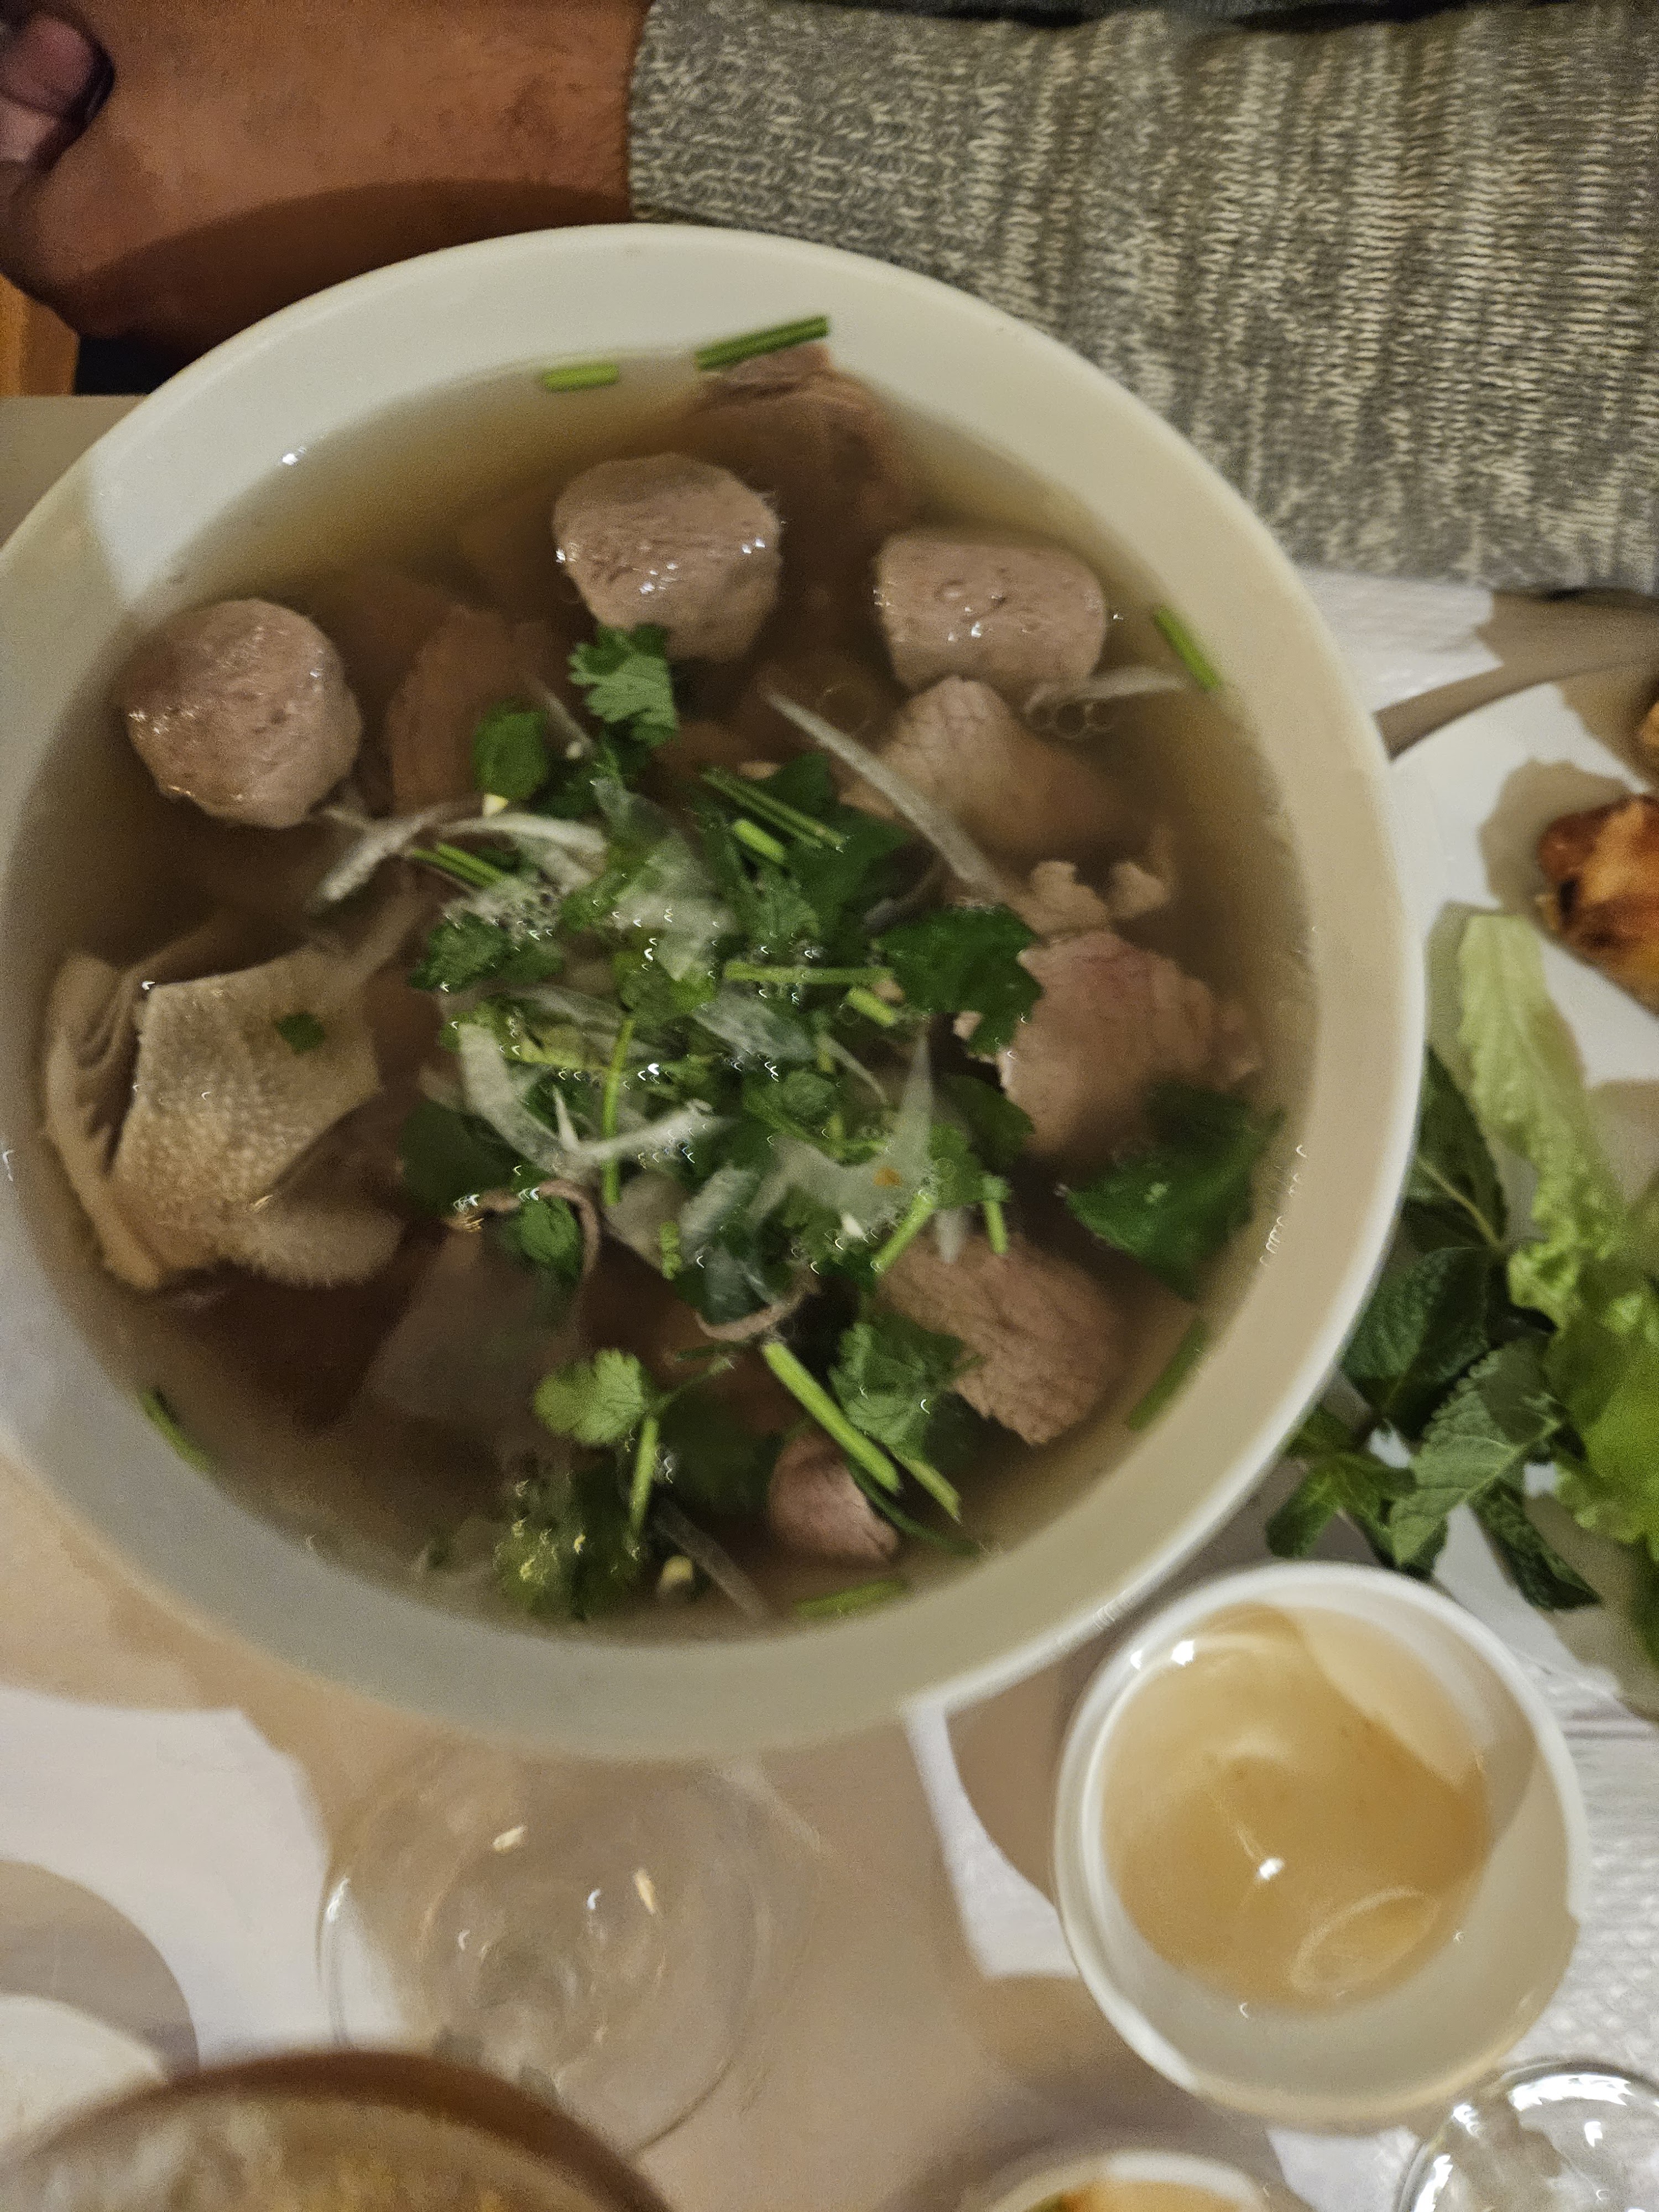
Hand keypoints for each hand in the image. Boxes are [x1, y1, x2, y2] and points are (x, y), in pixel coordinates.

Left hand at [0, 0, 646, 354]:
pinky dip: (239, 184)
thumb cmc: (350, 51)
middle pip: (78, 223)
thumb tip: (40, 31)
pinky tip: (284, 117)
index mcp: (103, 259)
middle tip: (123, 31)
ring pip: (166, 235)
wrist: (552, 133)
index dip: (9, 95)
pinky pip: (247, 253)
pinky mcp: (331, 321)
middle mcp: (170, 327)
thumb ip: (57, 16)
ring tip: (214, 63)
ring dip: (160, 149)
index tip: (62, 27)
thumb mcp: (158, 0)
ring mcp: (258, 334)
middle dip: (79, 120)